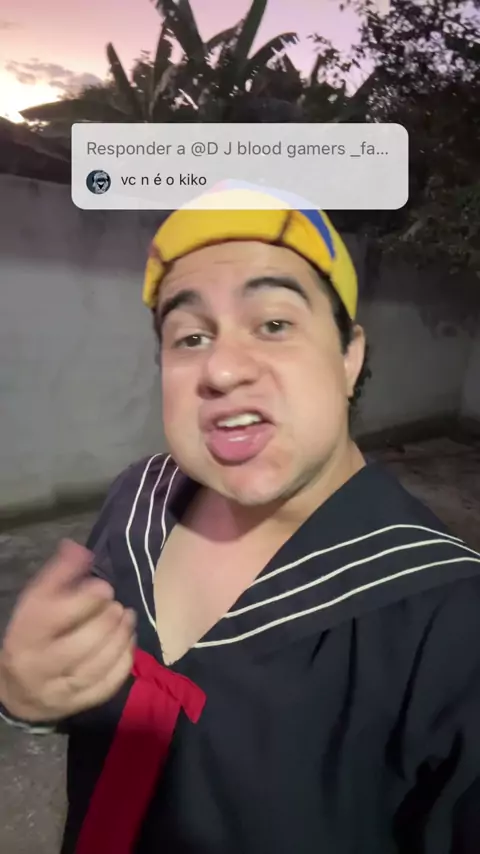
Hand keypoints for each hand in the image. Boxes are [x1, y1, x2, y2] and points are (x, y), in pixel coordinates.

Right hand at [0, 539, 135, 722]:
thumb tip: (78, 548)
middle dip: (105, 621)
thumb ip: (58, 575)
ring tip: (128, 617)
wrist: (18, 690)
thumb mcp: (36, 603)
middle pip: (78, 645)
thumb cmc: (33, 636)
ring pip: (95, 667)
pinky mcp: (76, 705)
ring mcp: (58, 691)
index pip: (53, 618)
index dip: (85, 600)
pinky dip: (123, 662)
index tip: (104, 587)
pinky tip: (129, 643)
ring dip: (119, 639)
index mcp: (24, 636)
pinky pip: (105, 687)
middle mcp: (37, 667)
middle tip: (117, 605)